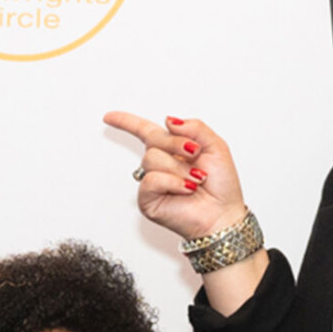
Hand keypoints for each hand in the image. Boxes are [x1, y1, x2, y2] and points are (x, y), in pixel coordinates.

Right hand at [103, 111, 247, 242]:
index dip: (126, 122)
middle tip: (196, 154)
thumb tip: (169, 120)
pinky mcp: (148, 199)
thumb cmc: (222, 185)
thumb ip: (195, 127)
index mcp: (173, 149)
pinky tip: (186, 190)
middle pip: (152, 138)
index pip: (144, 131)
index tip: (109, 117)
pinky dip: (172, 183)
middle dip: (177, 143)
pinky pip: (152, 180)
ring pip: (151, 159)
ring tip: (195, 180)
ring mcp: (153, 181)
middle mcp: (160, 164)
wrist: (223, 214)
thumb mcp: (216, 146)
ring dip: (179, 168)